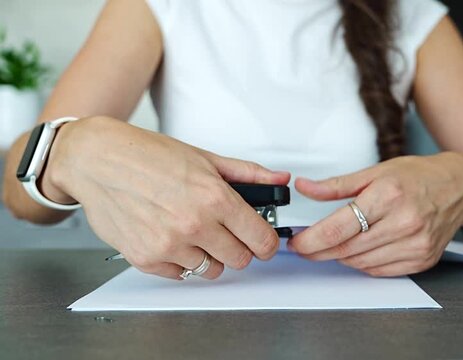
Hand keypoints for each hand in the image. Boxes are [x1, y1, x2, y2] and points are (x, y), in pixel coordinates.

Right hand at [47, 116, 290, 278]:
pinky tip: (171, 237)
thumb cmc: (147, 155)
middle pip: (240, 260)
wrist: (97, 160)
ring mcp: (169, 245)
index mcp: (214, 198)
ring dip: (209, 256)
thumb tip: (280, 180)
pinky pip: (180, 275)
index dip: (265, 242)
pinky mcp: (145, 258)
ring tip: (193, 232)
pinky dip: (180, 261)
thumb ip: (248, 173)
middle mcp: (194, 225)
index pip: (261, 240)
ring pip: (211, 270)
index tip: (261, 241)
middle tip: (225, 232)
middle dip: (238, 248)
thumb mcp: (204, 158)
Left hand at [287, 153, 462, 276]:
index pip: (339, 228)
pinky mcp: (422, 259)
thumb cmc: (419, 176)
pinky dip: (363, 262)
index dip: (311, 240)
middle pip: (347, 248)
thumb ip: (336, 185)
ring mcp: (416, 244)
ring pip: (361, 263)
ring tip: (335, 242)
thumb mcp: (375, 171)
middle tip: (305, 246)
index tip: (297, 243)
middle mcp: (405, 222)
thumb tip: (305, 188)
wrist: (460, 187)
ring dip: (341, 256)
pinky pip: (380, 270)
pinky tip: (362, 248)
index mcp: (389, 196)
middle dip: (319, 250)